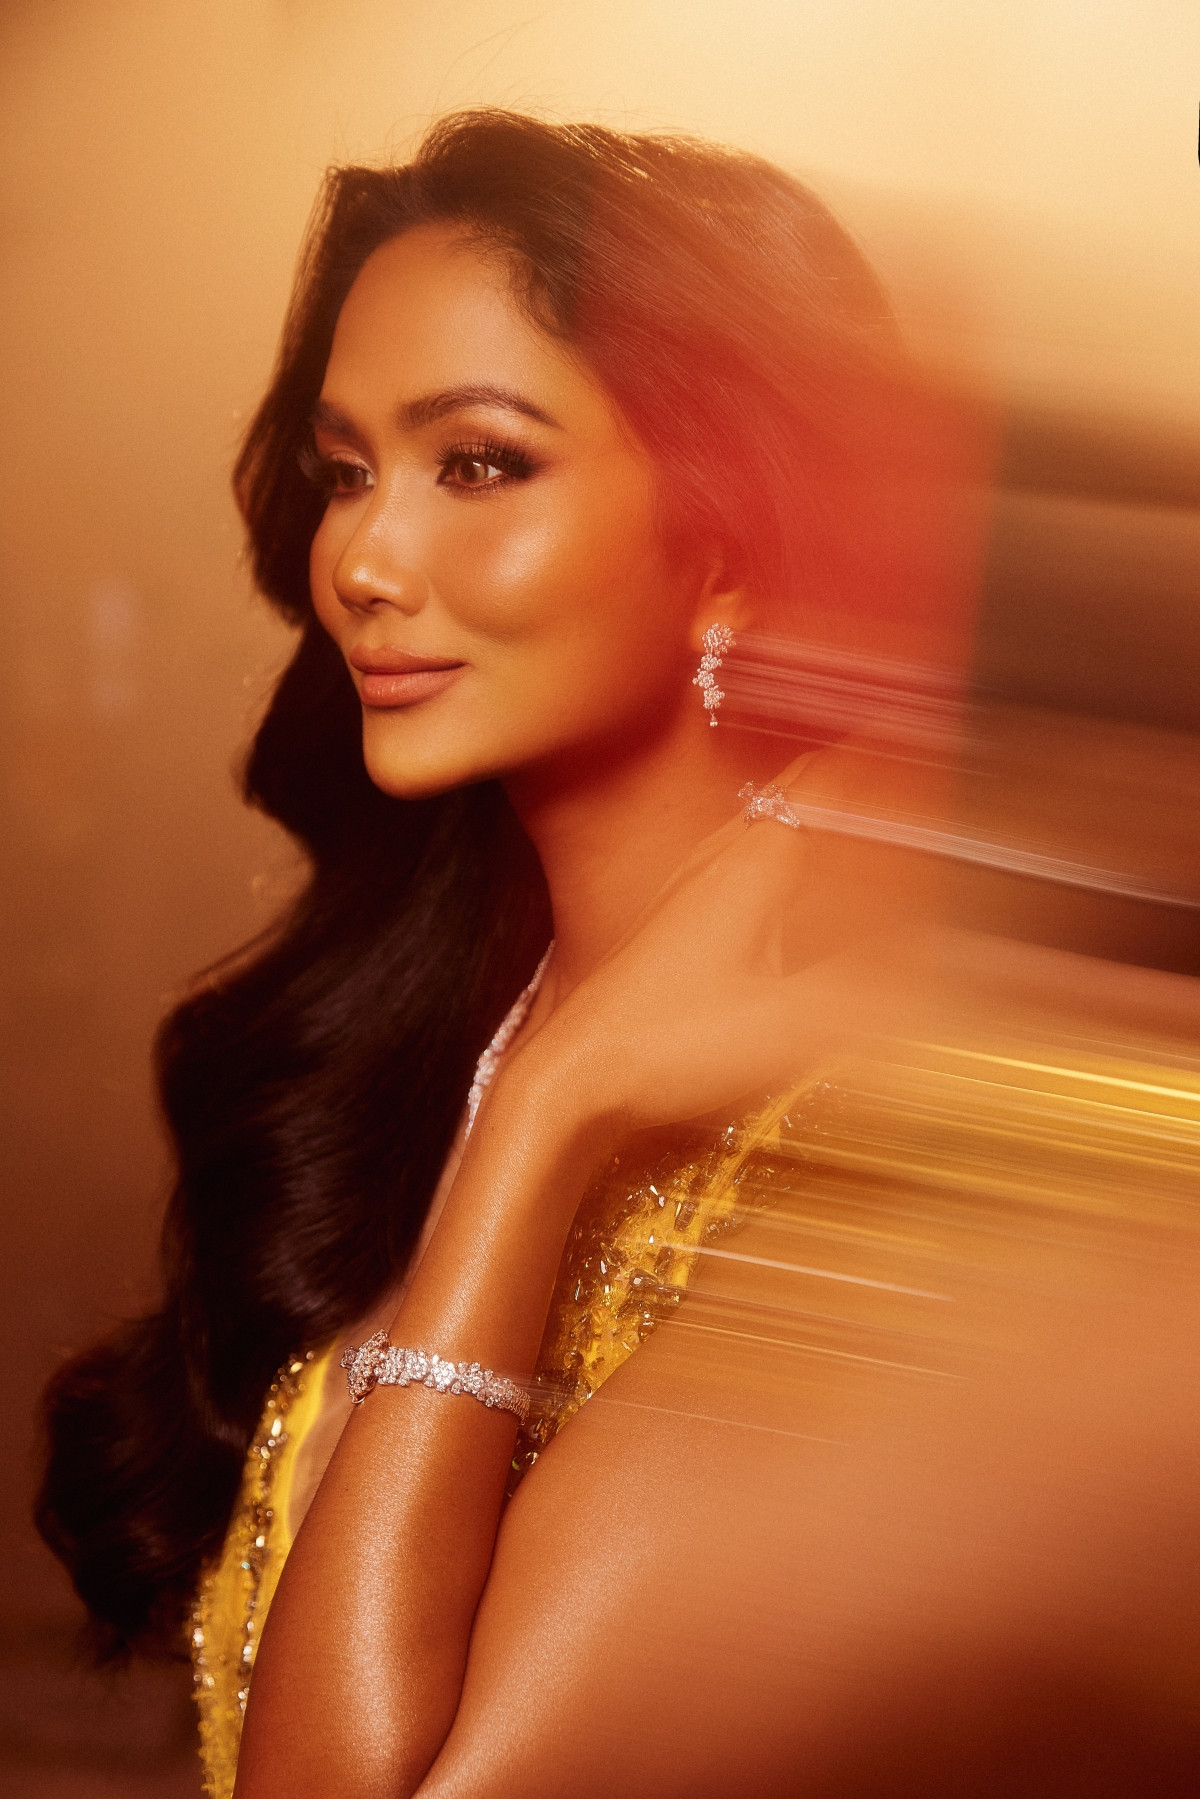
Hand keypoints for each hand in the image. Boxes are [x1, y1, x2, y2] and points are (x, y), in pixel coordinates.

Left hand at [509, 749, 919, 1147]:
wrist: (577, 1077)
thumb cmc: (666, 1045)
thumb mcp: (791, 1027)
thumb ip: (870, 991)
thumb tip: (937, 968)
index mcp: (752, 867)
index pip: (828, 785)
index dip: (880, 762)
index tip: (925, 745)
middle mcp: (717, 863)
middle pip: (796, 794)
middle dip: (855, 781)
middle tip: (907, 774)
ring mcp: (690, 891)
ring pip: (766, 827)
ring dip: (818, 816)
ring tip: (864, 820)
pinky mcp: (675, 926)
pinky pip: (744, 864)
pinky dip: (786, 857)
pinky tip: (794, 892)